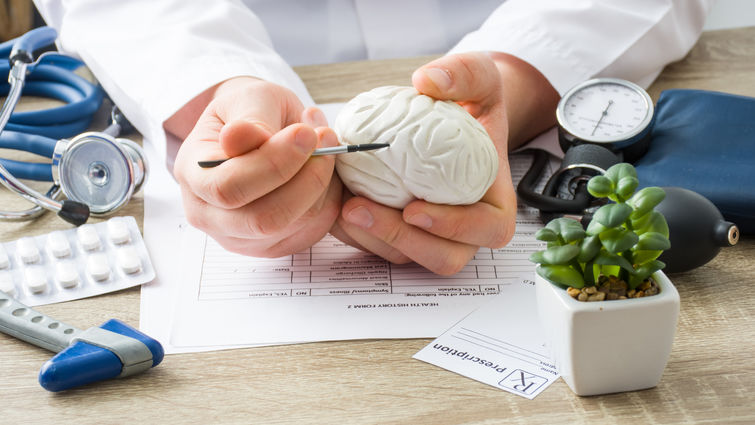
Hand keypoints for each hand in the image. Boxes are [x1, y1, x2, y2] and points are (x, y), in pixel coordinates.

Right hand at [172, 77, 342, 256]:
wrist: (255, 130)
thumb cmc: (248, 112)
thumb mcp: (247, 98)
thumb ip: (249, 118)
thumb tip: (242, 136)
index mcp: (193, 176)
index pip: (228, 188)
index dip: (273, 164)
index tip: (305, 133)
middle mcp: (210, 216)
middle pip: (263, 220)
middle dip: (306, 179)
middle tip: (326, 139)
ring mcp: (242, 238)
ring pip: (294, 225)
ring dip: (322, 184)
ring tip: (325, 145)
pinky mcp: (274, 245)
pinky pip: (313, 230)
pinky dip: (328, 199)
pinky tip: (322, 169)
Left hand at [331, 52, 557, 274]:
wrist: (450, 120)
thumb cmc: (472, 105)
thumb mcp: (479, 80)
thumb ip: (465, 73)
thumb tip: (428, 81)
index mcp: (494, 202)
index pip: (487, 230)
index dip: (455, 228)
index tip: (414, 209)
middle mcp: (465, 229)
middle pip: (443, 257)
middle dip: (400, 240)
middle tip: (360, 209)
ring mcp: (432, 237)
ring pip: (405, 257)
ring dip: (371, 238)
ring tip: (341, 206)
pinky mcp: (400, 236)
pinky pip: (378, 247)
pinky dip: (355, 232)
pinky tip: (333, 204)